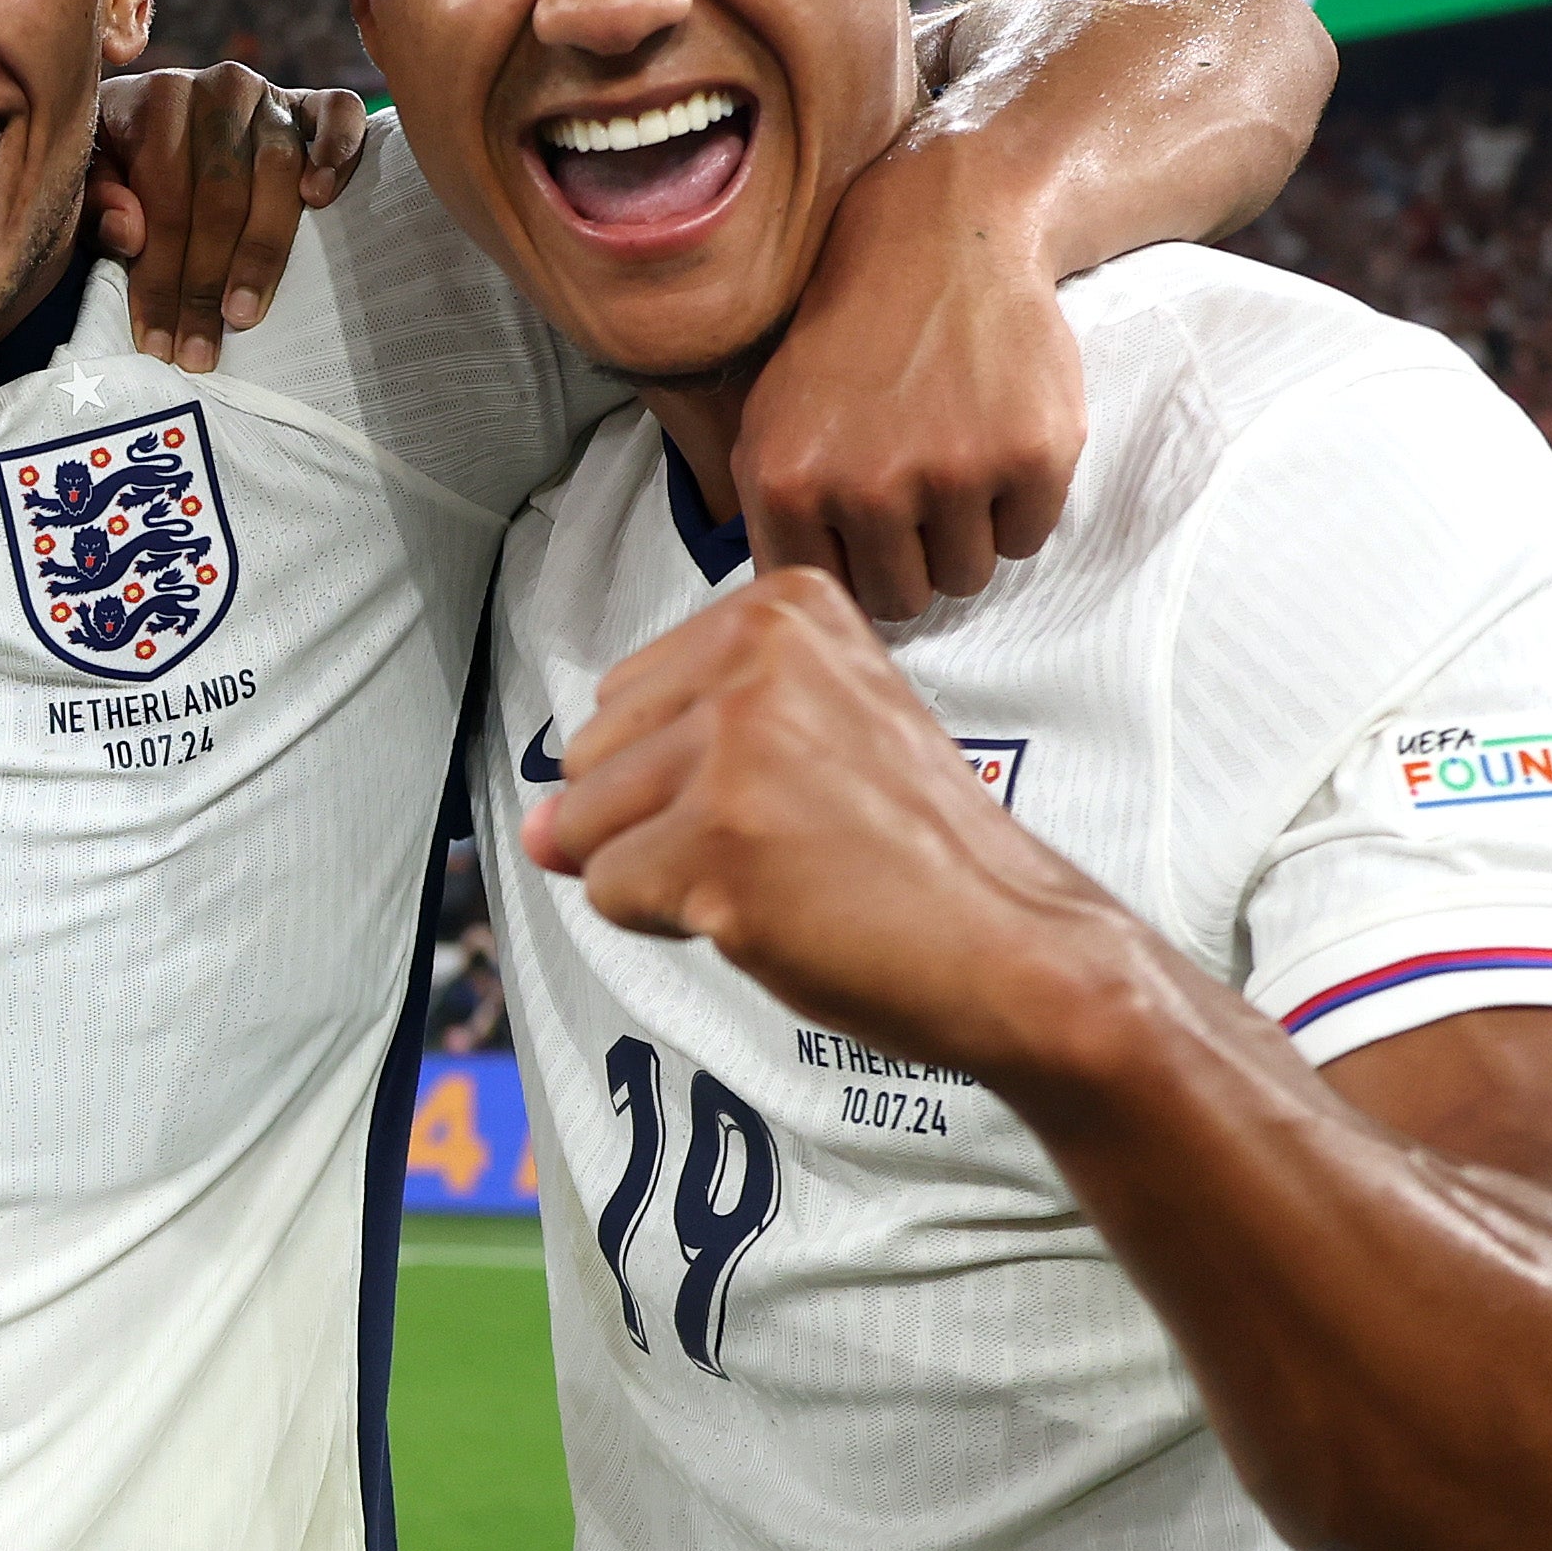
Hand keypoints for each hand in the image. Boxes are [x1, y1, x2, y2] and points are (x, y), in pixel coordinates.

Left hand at [90, 64, 369, 371]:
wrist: (171, 112)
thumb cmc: (127, 159)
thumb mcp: (96, 177)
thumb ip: (100, 202)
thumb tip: (130, 232)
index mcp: (156, 97)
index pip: (163, 195)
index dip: (159, 274)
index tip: (157, 340)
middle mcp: (218, 87)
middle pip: (220, 194)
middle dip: (205, 281)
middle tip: (199, 348)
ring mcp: (270, 93)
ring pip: (277, 170)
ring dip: (262, 252)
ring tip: (244, 313)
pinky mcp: (313, 100)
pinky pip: (339, 113)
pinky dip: (336, 150)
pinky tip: (321, 199)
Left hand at [528, 570, 1138, 1085]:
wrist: (1016, 943)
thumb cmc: (917, 852)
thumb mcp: (802, 751)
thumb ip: (659, 764)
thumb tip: (534, 829)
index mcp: (780, 607)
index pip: (623, 695)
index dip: (683, 770)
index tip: (792, 788)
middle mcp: (754, 656)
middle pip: (589, 755)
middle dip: (658, 821)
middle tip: (786, 842)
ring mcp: (735, 747)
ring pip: (588, 828)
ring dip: (664, 875)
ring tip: (780, 875)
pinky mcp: (718, 841)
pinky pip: (610, 892)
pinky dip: (673, 923)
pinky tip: (770, 913)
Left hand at [735, 138, 1085, 620]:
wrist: (940, 238)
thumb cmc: (850, 338)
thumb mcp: (772, 418)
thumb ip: (775, 516)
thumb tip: (796, 608)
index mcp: (788, 486)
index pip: (826, 598)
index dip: (849, 567)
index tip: (862, 531)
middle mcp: (865, 488)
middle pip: (901, 600)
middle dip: (910, 557)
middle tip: (915, 486)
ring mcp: (953, 474)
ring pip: (966, 577)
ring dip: (964, 533)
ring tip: (952, 455)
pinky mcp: (1031, 457)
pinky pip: (1026, 539)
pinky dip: (1018, 505)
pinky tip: (995, 437)